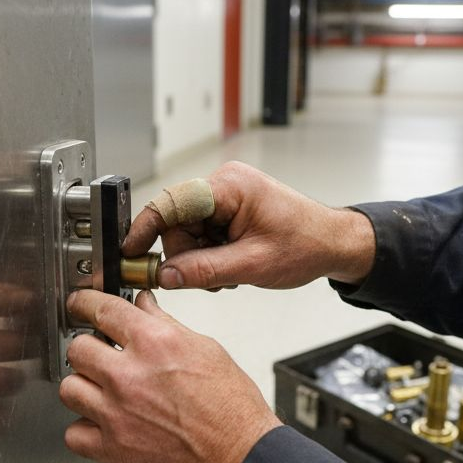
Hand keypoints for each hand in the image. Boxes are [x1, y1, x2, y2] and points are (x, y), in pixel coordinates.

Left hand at [58, 289, 281, 462]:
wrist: (242, 457)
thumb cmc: (232, 408)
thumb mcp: (206, 349)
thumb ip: (166, 324)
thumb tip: (143, 305)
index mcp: (155, 343)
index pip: (101, 309)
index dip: (85, 303)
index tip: (80, 305)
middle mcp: (130, 375)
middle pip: (78, 348)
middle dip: (88, 348)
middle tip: (100, 355)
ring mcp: (117, 413)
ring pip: (69, 389)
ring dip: (83, 388)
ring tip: (102, 391)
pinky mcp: (114, 448)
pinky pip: (73, 434)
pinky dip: (84, 430)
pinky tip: (102, 424)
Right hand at [123, 161, 375, 288]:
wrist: (333, 244)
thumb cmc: (306, 245)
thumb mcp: (252, 265)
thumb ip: (203, 271)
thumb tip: (165, 276)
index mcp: (229, 186)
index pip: (171, 203)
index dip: (145, 229)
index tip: (129, 252)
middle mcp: (224, 183)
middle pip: (176, 222)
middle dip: (186, 255)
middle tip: (212, 278)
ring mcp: (226, 195)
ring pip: (187, 231)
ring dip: (200, 258)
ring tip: (230, 272)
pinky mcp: (229, 207)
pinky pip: (201, 232)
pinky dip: (209, 254)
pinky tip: (231, 264)